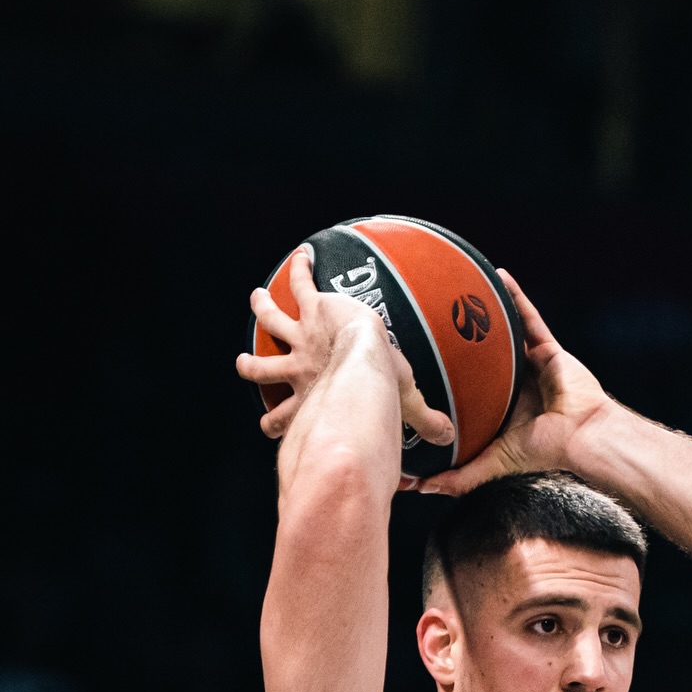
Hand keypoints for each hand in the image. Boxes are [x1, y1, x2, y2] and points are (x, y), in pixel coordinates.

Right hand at [235, 245, 455, 447]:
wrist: (365, 357)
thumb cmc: (378, 389)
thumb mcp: (399, 405)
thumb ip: (422, 419)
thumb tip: (447, 437)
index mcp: (310, 394)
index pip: (284, 416)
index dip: (273, 423)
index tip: (269, 426)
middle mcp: (298, 367)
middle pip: (260, 368)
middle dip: (250, 365)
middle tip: (243, 360)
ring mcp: (302, 336)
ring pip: (270, 320)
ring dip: (263, 308)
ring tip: (258, 297)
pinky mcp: (312, 308)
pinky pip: (300, 282)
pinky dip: (300, 267)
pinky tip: (303, 255)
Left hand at [418, 270, 610, 494]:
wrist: (583, 437)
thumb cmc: (547, 451)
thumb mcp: (493, 464)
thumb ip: (459, 477)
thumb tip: (418, 487)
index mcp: (499, 407)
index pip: (467, 387)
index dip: (446, 374)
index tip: (417, 361)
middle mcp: (513, 383)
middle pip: (481, 355)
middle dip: (461, 339)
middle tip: (430, 318)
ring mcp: (531, 363)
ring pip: (503, 332)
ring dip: (485, 312)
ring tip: (458, 289)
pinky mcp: (548, 348)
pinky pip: (529, 317)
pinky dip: (515, 296)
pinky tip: (498, 276)